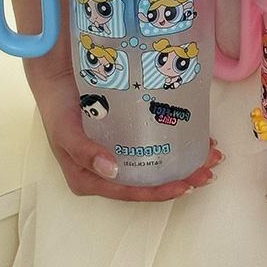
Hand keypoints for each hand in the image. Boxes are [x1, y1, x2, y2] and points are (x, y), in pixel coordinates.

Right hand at [36, 67, 221, 200]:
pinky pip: (152, 143)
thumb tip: (111, 171)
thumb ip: (83, 152)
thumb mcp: (65, 132)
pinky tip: (194, 136)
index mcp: (91, 179)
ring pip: (154, 164)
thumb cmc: (57, 109)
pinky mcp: (125, 133)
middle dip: (180, 177)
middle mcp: (107, 170)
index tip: (186, 185)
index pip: (131, 191)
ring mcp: (118, 151)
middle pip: (147, 181)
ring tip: (209, 154)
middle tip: (209, 169)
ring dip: (182, 162)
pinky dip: (173, 142)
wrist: (57, 75)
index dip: (159, 192)